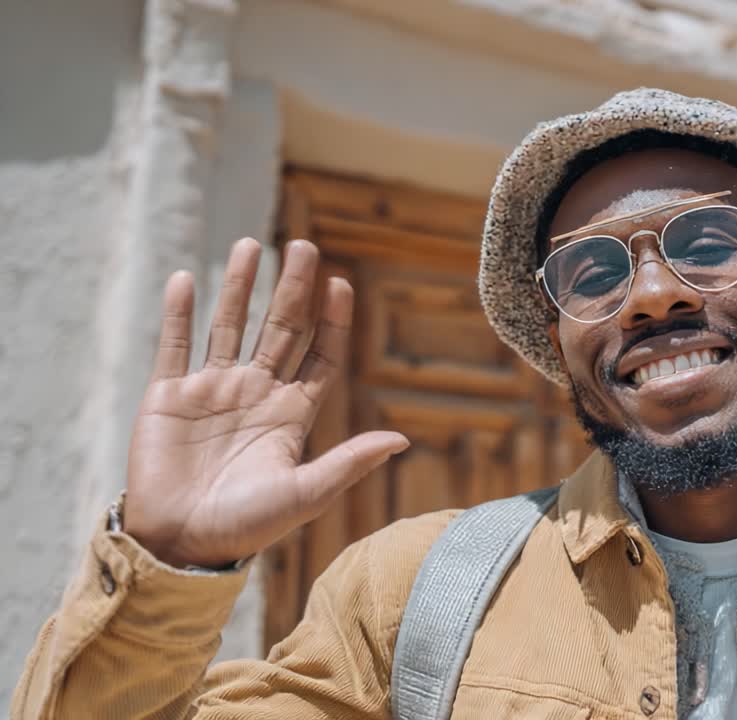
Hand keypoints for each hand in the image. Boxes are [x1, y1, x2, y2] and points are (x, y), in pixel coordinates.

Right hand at [124, 238, 408, 567]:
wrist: (180, 545)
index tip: (340, 284)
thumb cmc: (247, 526)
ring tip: (251, 245)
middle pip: (280, 329)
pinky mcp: (168, 397)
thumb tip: (402, 440)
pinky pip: (175, 345)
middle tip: (304, 246)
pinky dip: (180, 313)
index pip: (320, 356)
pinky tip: (187, 278)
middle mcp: (256, 393)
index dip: (332, 321)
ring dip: (239, 286)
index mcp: (292, 413)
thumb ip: (348, 463)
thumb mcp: (305, 494)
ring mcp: (212, 390)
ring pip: (229, 325)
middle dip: (292, 288)